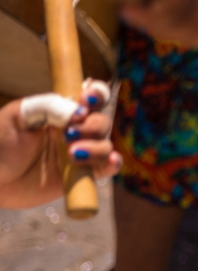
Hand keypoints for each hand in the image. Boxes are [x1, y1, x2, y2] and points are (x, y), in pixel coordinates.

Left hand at [0, 80, 120, 209]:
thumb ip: (47, 106)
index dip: (96, 95)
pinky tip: (109, 161)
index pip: (90, 97)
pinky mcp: (83, 175)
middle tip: (67, 135)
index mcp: (62, 111)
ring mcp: (81, 153)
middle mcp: (76, 130)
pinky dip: (113, 164)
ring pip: (105, 146)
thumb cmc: (0, 144)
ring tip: (71, 155)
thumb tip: (79, 111)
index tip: (86, 102)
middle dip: (91, 127)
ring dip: (94, 149)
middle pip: (102, 122)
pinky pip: (107, 168)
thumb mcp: (17, 117)